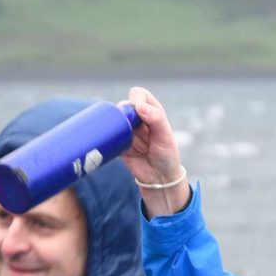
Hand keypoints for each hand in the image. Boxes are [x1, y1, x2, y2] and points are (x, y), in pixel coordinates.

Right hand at [121, 87, 190, 215]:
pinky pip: (109, 137)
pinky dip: (108, 138)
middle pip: (124, 107)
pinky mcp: (118, 144)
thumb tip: (139, 106)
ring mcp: (127, 131)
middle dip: (124, 114)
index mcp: (152, 112)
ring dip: (116, 127)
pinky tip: (112, 143)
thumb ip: (155, 119)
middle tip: (129, 128)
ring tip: (126, 139)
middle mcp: (138, 119)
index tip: (137, 110)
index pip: (140, 95)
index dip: (136, 99)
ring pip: (115, 121)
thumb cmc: (167, 156)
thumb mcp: (165, 137)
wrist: (159, 180)